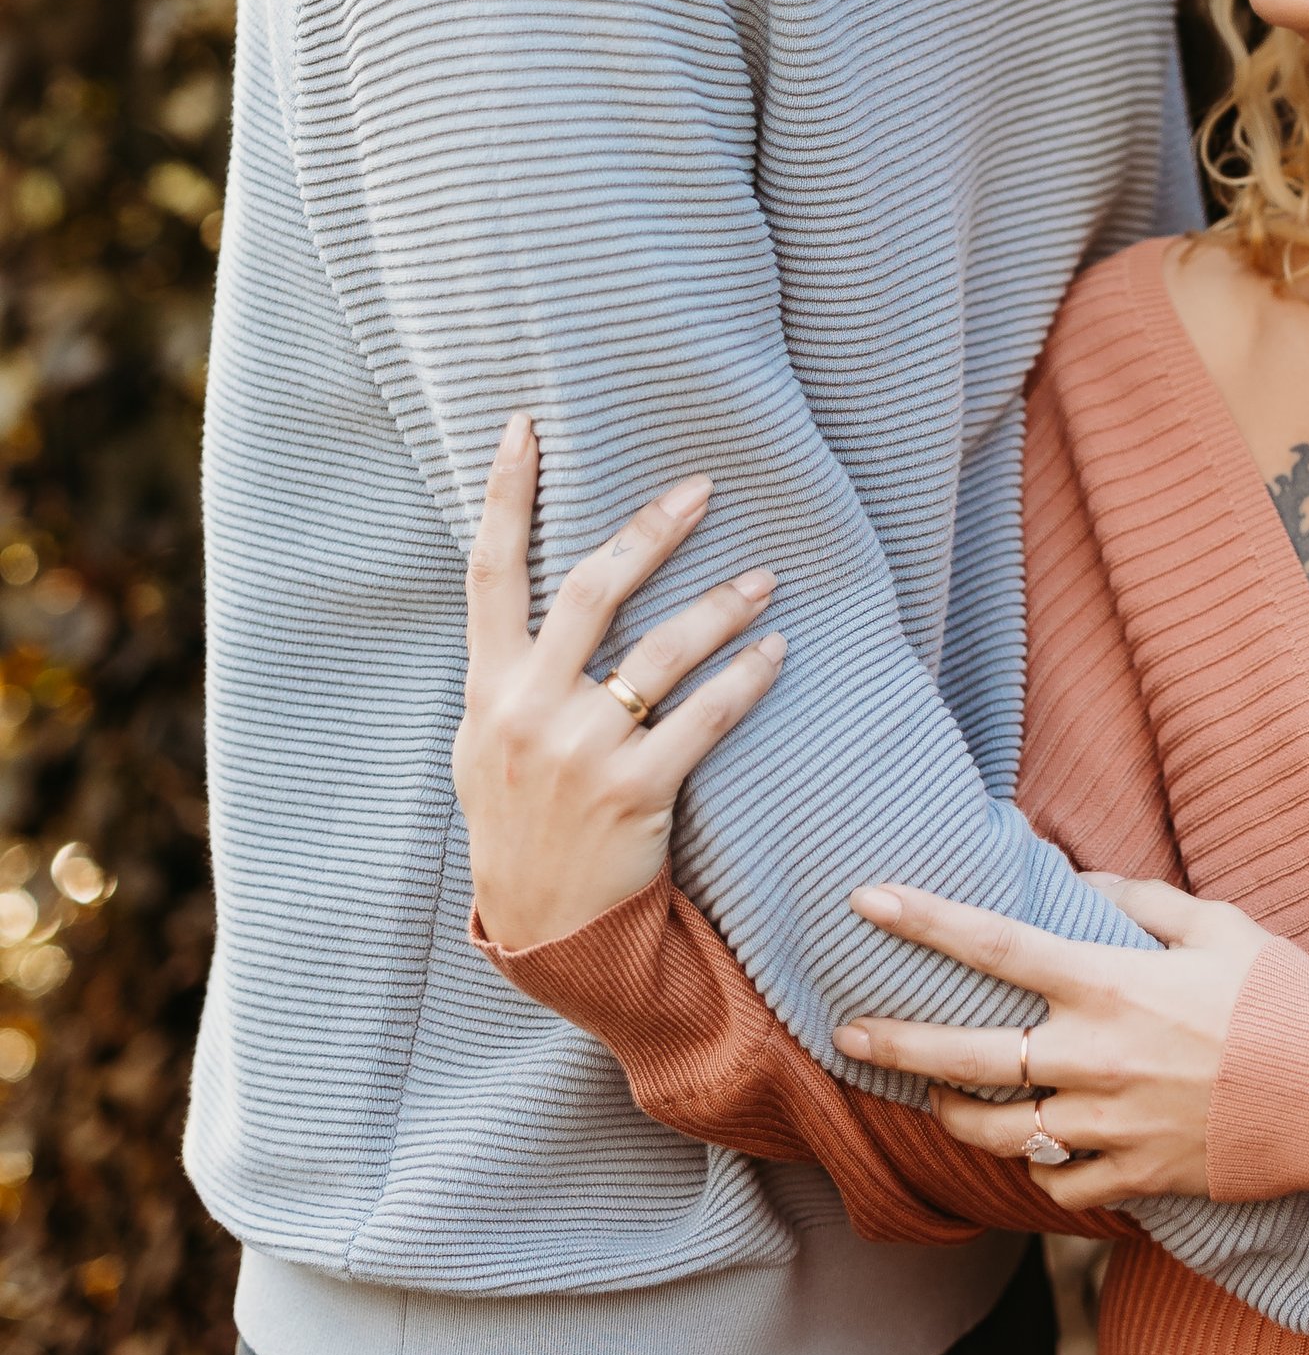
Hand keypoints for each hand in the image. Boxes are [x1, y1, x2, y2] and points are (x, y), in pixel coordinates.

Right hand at [454, 414, 786, 953]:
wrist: (543, 928)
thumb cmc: (520, 821)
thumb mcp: (486, 745)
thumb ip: (509, 673)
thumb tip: (536, 590)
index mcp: (488, 689)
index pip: (489, 573)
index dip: (504, 495)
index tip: (524, 426)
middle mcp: (527, 711)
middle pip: (591, 590)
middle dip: (649, 532)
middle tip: (701, 489)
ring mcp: (580, 753)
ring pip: (661, 650)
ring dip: (720, 605)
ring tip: (764, 579)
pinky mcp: (635, 793)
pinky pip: (705, 717)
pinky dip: (746, 678)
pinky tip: (776, 652)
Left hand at [835, 871, 1268, 1209]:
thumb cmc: (1287, 1001)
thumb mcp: (1221, 928)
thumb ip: (1144, 904)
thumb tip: (1089, 887)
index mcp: (1111, 984)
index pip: (995, 945)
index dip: (924, 921)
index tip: (865, 901)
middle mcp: (1094, 1058)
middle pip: (965, 1058)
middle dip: (894, 1046)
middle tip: (846, 1037)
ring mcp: (1109, 1126)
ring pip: (997, 1132)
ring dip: (952, 1114)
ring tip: (933, 1097)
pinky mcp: (1133, 1178)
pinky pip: (1055, 1182)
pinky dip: (1038, 1165)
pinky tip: (1035, 1146)